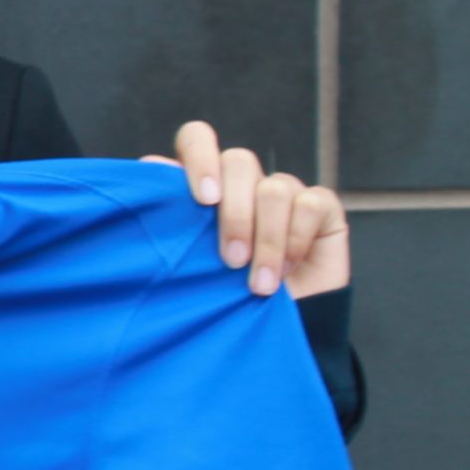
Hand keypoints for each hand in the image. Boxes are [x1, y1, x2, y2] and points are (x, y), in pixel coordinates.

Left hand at [148, 120, 350, 299]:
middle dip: (234, 215)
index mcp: (204, 185)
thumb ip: (170, 220)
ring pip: (275, 188)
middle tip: (230, 260)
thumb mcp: (188, 264)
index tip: (202, 200)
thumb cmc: (221, 297)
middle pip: (239, 161)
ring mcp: (284, 191)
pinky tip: (286, 269)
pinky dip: (296, 239)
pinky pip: (311, 204)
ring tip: (258, 283)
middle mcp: (243, 181)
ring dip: (266, 240)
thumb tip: (149, 167)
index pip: (198, 138)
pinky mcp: (321, 207)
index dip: (199, 156)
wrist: (269, 330)